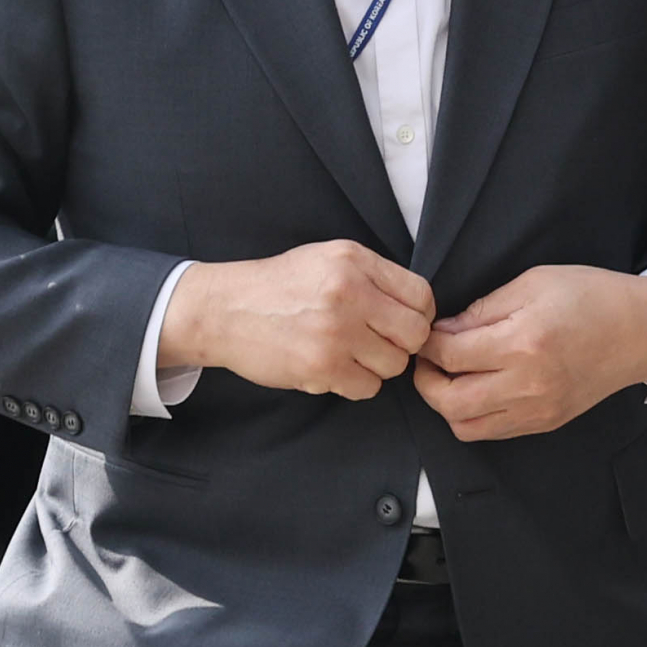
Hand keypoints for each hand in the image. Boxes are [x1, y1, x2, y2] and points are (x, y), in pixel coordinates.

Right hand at [158, 241, 435, 400]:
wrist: (225, 309)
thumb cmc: (279, 286)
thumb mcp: (327, 258)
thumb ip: (372, 276)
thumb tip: (418, 308)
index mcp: (354, 260)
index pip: (421, 295)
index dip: (419, 315)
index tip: (402, 323)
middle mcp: (349, 292)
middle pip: (415, 334)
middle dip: (402, 344)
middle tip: (379, 343)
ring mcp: (335, 332)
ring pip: (394, 365)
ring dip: (377, 366)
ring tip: (350, 354)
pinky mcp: (321, 366)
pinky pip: (367, 387)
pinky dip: (355, 383)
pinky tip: (333, 368)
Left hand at [413, 263, 646, 440]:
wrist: (640, 330)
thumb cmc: (590, 296)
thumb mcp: (532, 282)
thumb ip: (483, 308)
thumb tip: (445, 329)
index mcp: (522, 342)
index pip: (450, 354)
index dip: (427, 343)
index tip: (425, 331)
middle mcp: (528, 384)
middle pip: (449, 401)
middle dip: (426, 380)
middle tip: (426, 357)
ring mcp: (538, 410)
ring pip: (466, 426)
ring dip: (446, 403)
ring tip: (447, 375)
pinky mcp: (546, 423)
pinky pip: (493, 432)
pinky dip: (472, 415)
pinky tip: (475, 388)